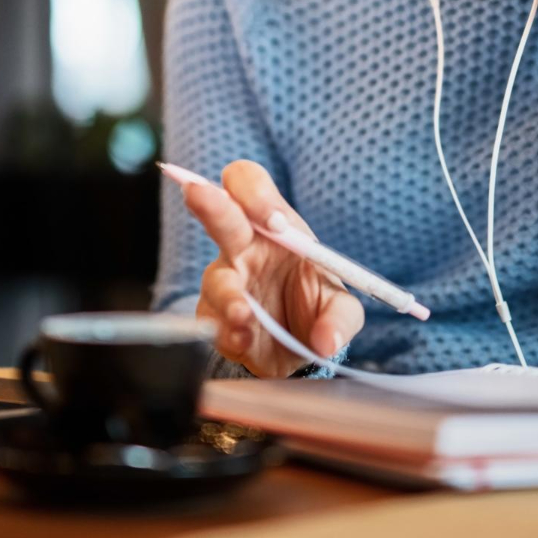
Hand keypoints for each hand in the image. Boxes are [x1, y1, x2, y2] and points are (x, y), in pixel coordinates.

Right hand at [184, 160, 364, 377]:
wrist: (300, 352)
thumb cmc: (315, 310)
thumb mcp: (341, 310)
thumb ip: (340, 319)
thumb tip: (328, 341)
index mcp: (273, 226)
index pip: (250, 185)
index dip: (255, 194)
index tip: (274, 222)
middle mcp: (242, 246)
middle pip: (217, 212)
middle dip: (208, 203)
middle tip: (197, 194)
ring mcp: (225, 280)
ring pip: (216, 278)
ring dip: (229, 294)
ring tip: (244, 313)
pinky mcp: (214, 316)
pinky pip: (211, 320)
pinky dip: (226, 331)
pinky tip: (243, 339)